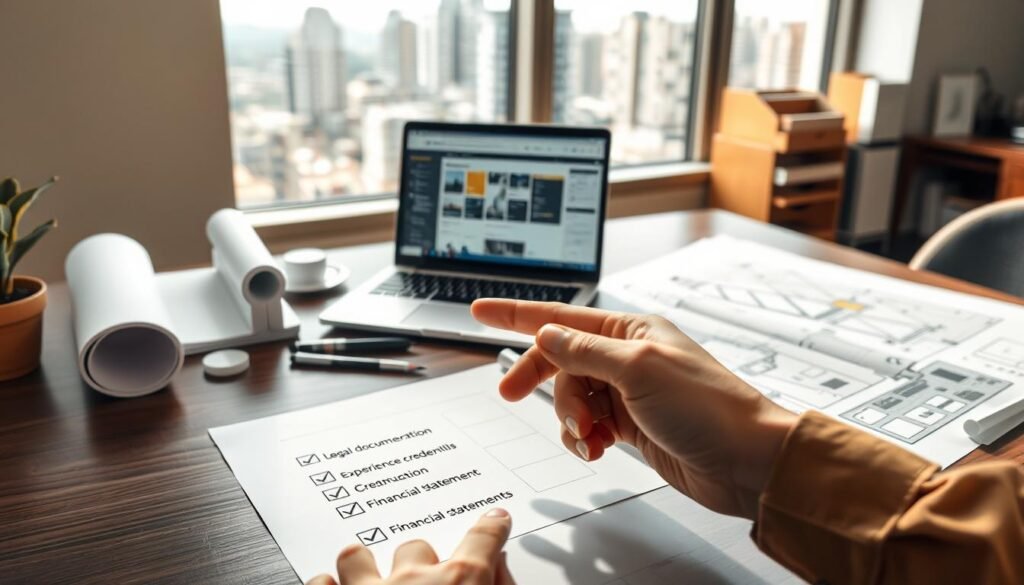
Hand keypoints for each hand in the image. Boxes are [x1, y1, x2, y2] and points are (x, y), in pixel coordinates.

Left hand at [306, 509, 515, 584]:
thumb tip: (500, 569)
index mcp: (461, 583)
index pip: (484, 539)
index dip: (490, 527)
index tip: (493, 520)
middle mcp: (413, 581)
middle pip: (415, 547)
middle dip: (420, 563)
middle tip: (424, 583)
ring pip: (356, 556)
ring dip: (362, 566)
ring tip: (366, 576)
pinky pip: (320, 583)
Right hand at [471, 300, 796, 519]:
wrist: (746, 461)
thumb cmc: (709, 407)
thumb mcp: (638, 370)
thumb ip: (585, 351)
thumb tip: (547, 334)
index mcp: (629, 330)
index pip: (560, 317)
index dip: (516, 314)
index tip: (480, 310)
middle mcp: (626, 357)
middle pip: (559, 360)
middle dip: (537, 380)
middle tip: (507, 394)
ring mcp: (628, 392)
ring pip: (570, 397)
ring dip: (570, 418)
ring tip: (592, 435)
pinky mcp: (632, 424)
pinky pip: (588, 424)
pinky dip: (585, 437)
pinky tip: (599, 447)